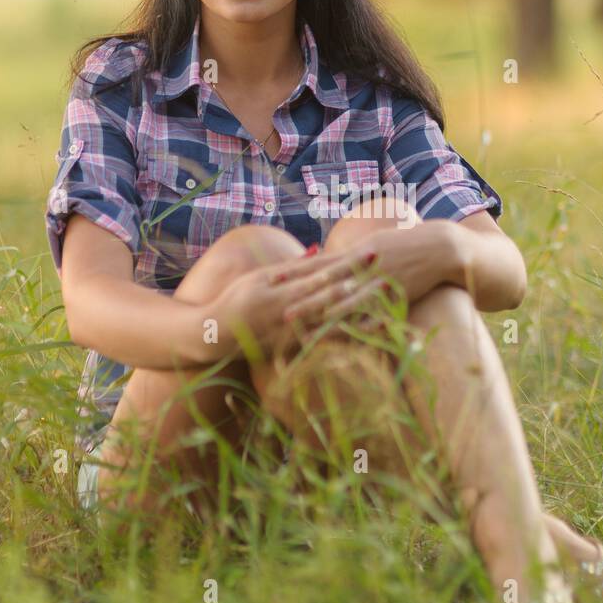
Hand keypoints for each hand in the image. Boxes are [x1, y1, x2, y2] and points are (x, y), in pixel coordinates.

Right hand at [203, 253, 384, 360]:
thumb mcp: (259, 278)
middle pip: (332, 297)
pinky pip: (325, 344)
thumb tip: (319, 251)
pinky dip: (348, 337)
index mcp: (281, 290)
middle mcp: (288, 311)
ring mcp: (291, 333)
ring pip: (332, 322)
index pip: (321, 274)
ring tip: (385, 301)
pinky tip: (368, 332)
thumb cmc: (236, 300)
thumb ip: (291, 267)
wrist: (213, 335)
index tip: (372, 253)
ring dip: (360, 311)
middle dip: (361, 286)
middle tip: (389, 274)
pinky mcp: (292, 350)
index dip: (348, 264)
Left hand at [268, 221, 463, 318]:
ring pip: (348, 302)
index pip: (319, 263)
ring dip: (326, 317)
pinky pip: (375, 315)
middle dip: (304, 300)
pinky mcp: (396, 297)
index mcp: (356, 252)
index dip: (296, 272)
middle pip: (328, 285)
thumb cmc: (405, 246)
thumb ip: (350, 255)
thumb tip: (326, 258)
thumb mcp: (374, 245)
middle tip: (280, 313)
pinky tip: (347, 338)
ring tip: (308, 331)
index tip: (273, 280)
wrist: (441, 247)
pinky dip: (360, 326)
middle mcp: (364, 266)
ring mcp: (380, 282)